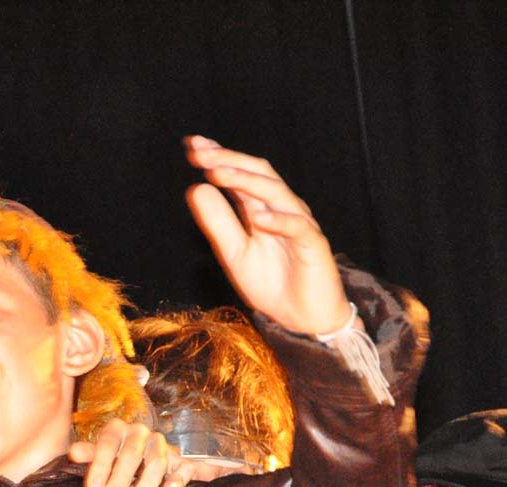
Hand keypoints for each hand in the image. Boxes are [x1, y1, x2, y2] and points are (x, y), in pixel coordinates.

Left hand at [69, 419, 194, 486]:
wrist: (146, 454)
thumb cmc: (115, 456)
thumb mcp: (100, 453)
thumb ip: (88, 453)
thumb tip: (73, 452)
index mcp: (118, 429)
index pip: (108, 443)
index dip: (100, 466)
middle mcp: (140, 433)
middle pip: (132, 453)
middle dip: (121, 477)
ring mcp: (161, 445)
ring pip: (156, 461)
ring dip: (145, 484)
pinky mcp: (180, 459)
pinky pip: (183, 466)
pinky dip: (178, 477)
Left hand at [183, 136, 351, 335]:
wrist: (303, 319)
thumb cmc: (271, 283)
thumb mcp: (234, 254)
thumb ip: (217, 223)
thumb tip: (195, 188)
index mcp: (260, 208)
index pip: (239, 174)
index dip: (218, 158)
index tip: (192, 146)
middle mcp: (280, 209)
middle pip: (258, 173)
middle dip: (229, 160)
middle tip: (200, 153)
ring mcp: (299, 223)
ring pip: (276, 193)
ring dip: (246, 181)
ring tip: (219, 173)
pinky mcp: (314, 245)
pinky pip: (299, 228)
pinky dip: (280, 221)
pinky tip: (259, 218)